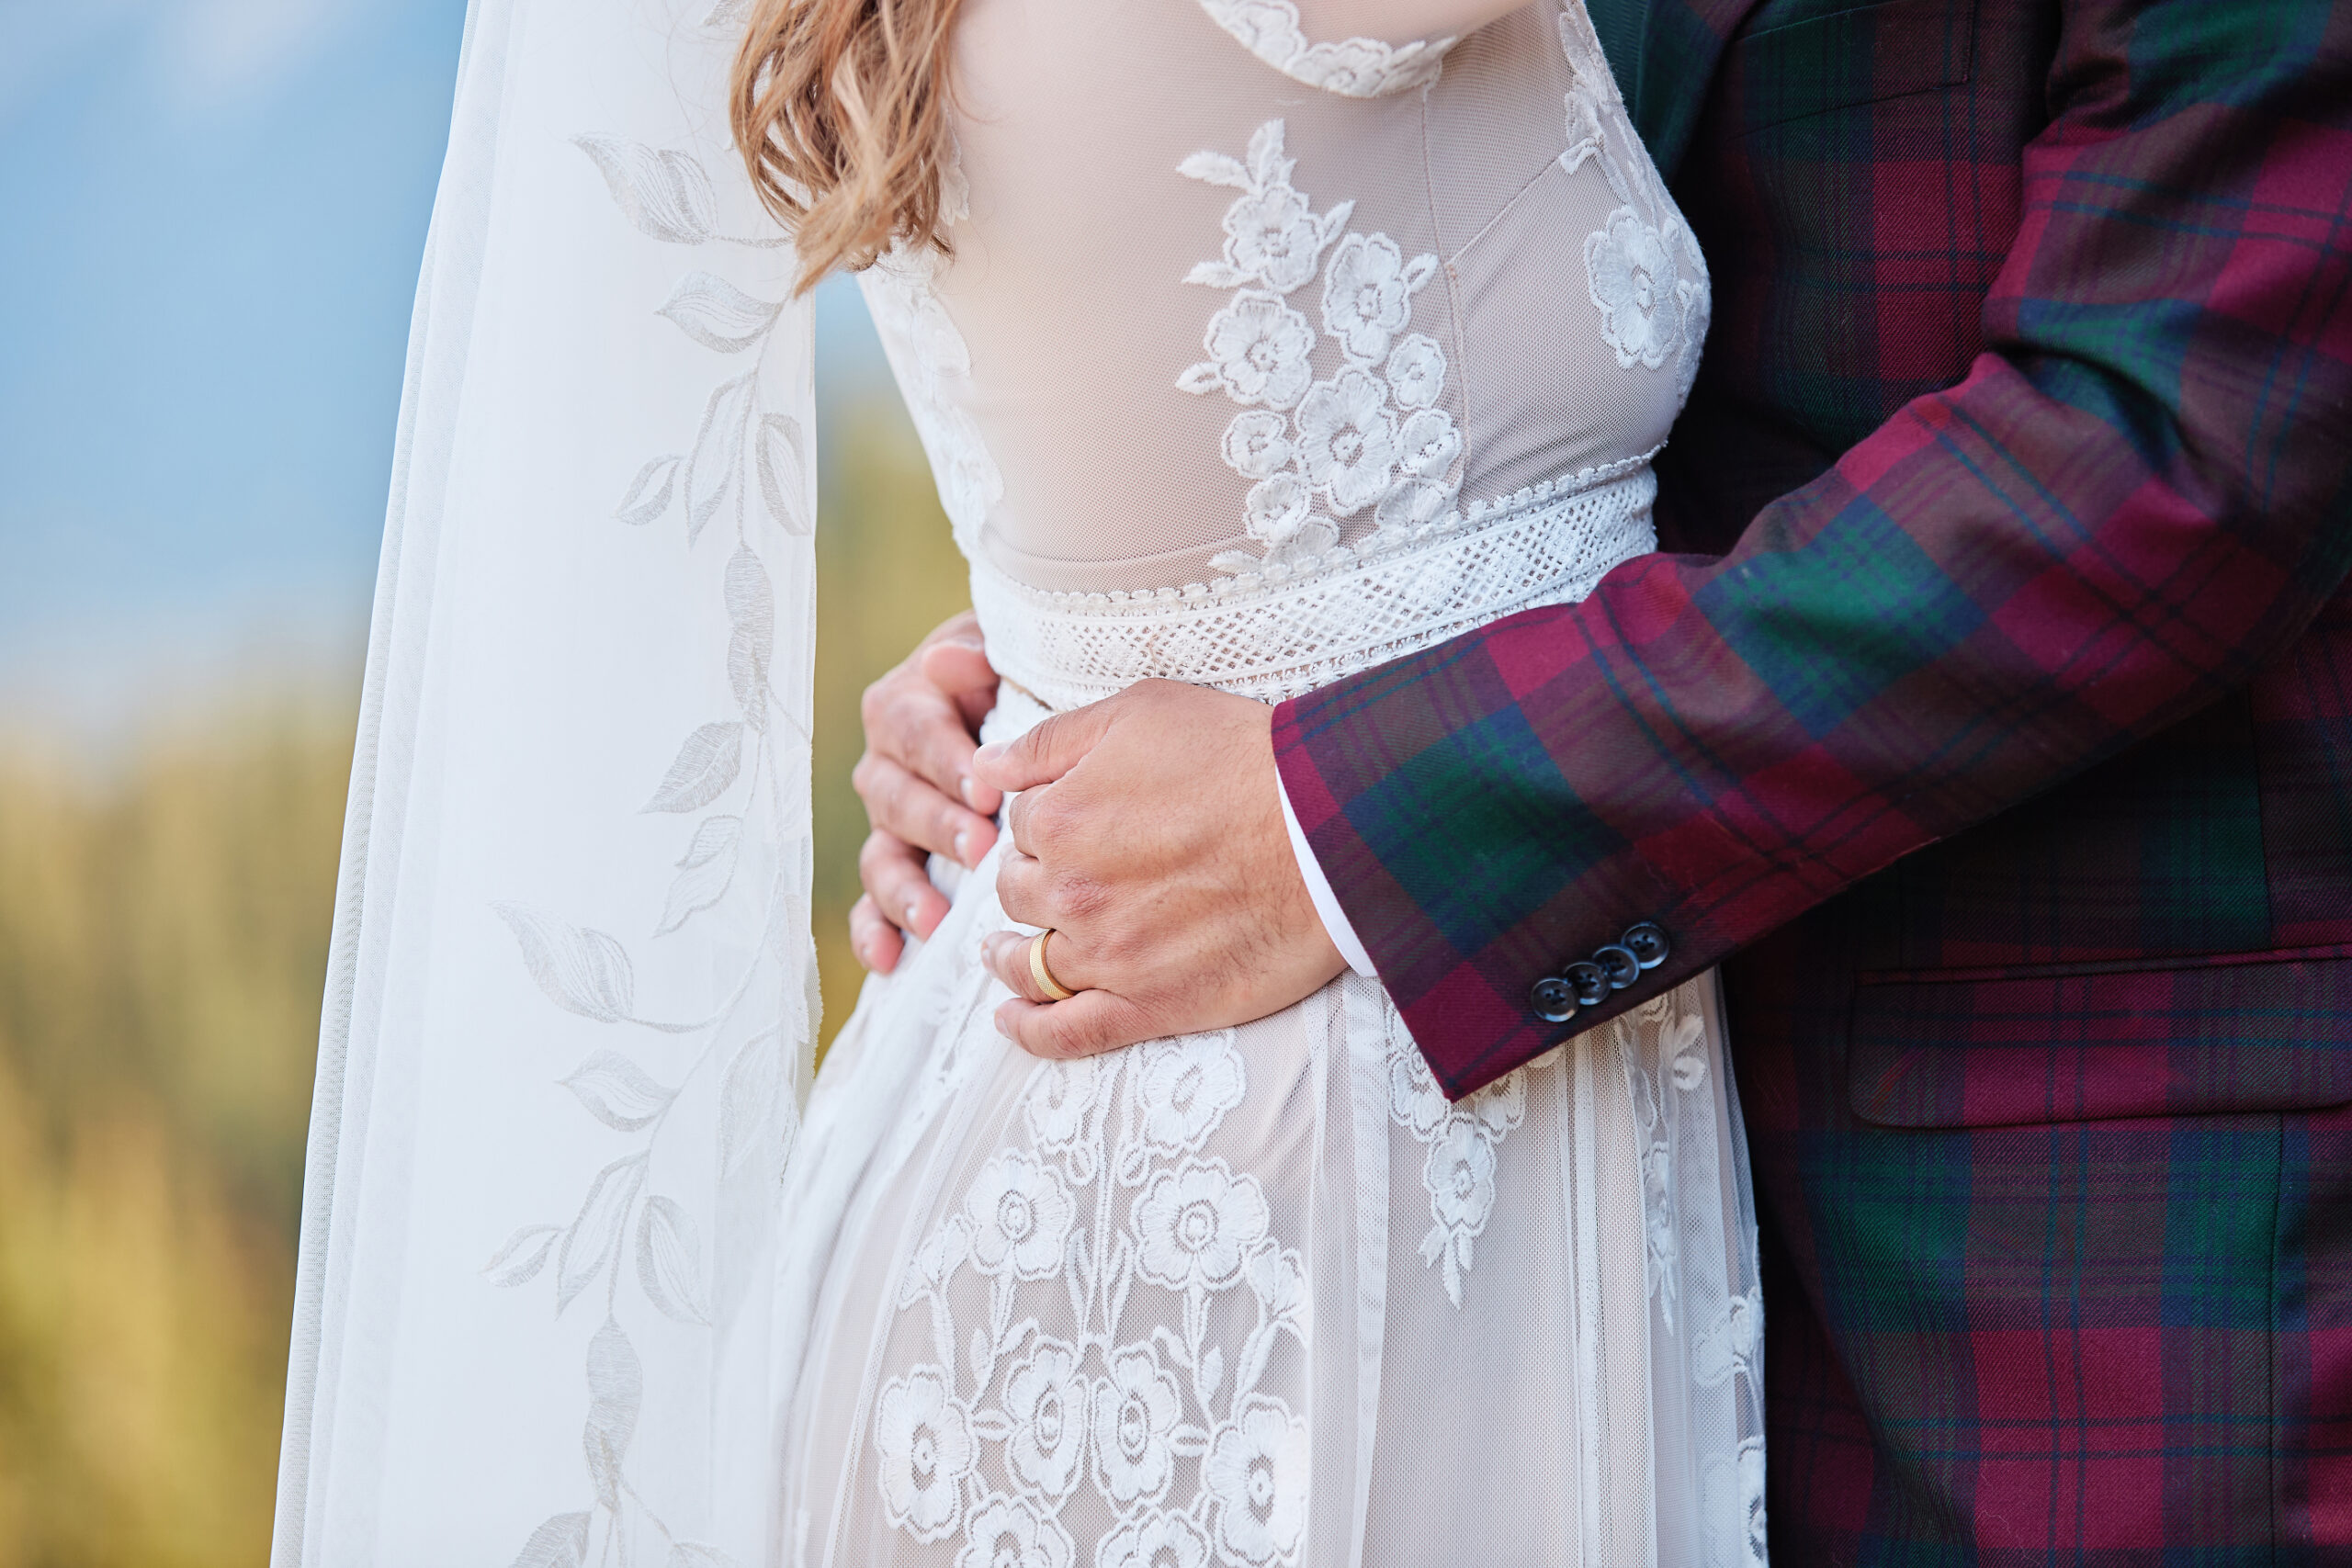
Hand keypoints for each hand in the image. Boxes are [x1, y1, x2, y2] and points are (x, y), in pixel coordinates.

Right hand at [849, 610, 1002, 973]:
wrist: (1013, 704)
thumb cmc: (1013, 680)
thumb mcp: (1001, 655)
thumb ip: (976, 660)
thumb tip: (949, 660)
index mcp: (904, 706)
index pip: (914, 731)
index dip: (947, 762)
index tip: (988, 792)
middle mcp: (885, 764)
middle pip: (896, 798)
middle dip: (938, 827)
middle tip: (980, 851)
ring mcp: (888, 820)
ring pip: (882, 854)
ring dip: (905, 888)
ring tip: (935, 918)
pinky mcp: (897, 862)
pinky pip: (874, 900)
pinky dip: (875, 930)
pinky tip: (887, 959)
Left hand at [971, 679, 1345, 1056]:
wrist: (1329, 829)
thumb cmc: (1243, 758)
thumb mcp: (1139, 712)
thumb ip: (1050, 741)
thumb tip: (984, 766)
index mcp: (1060, 819)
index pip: (1022, 824)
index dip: (1047, 816)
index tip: (1078, 816)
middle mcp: (1071, 893)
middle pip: (1019, 892)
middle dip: (1031, 879)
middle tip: (1061, 873)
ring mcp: (1107, 957)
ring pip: (1028, 963)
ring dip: (1009, 955)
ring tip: (1003, 953)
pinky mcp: (1150, 1006)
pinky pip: (1066, 1033)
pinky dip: (1028, 1030)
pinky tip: (1009, 1020)